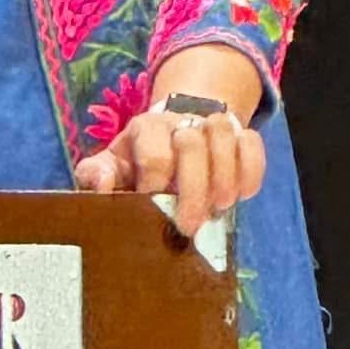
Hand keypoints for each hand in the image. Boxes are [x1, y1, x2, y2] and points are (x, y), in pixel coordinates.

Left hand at [74, 108, 265, 234]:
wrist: (173, 135)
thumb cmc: (139, 162)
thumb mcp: (113, 167)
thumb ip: (96, 175)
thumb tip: (101, 184)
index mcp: (146, 128)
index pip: (154, 150)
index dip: (156, 183)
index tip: (154, 208)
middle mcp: (180, 121)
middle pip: (192, 143)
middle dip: (193, 191)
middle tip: (189, 226)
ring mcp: (211, 125)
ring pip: (224, 135)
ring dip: (224, 177)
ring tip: (218, 208)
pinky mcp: (239, 135)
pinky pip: (252, 143)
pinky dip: (251, 171)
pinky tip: (241, 196)